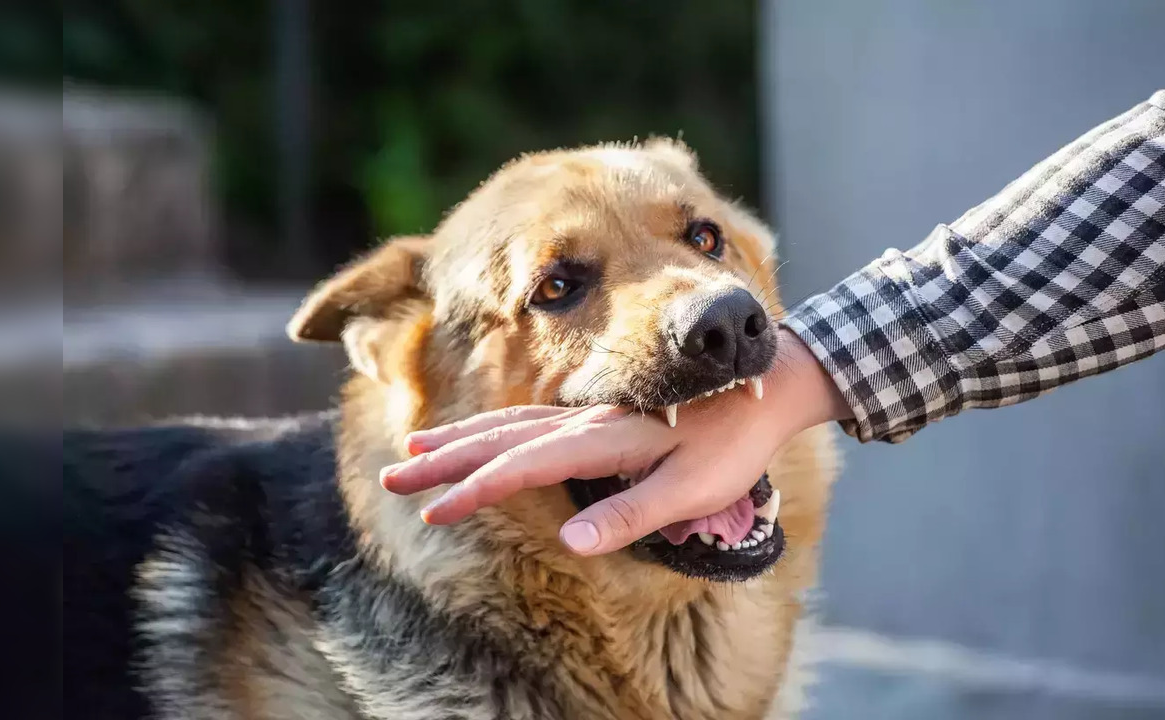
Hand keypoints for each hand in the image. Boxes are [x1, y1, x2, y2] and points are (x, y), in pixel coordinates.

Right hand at [381, 329, 850, 554]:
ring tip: (417, 447)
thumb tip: (572, 542)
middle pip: (501, 438)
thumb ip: (633, 514)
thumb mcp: (693, 488)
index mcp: (605, 439)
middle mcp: (588, 421)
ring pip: (510, 423)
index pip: (525, 467)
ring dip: (461, 438)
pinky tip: (482, 437)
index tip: (434, 510)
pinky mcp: (600, 416)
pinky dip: (495, 428)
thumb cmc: (734, 444)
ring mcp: (591, 414)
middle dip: (445, 459)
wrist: (769, 384)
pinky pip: (532, 420)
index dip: (476, 490)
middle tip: (395, 474)